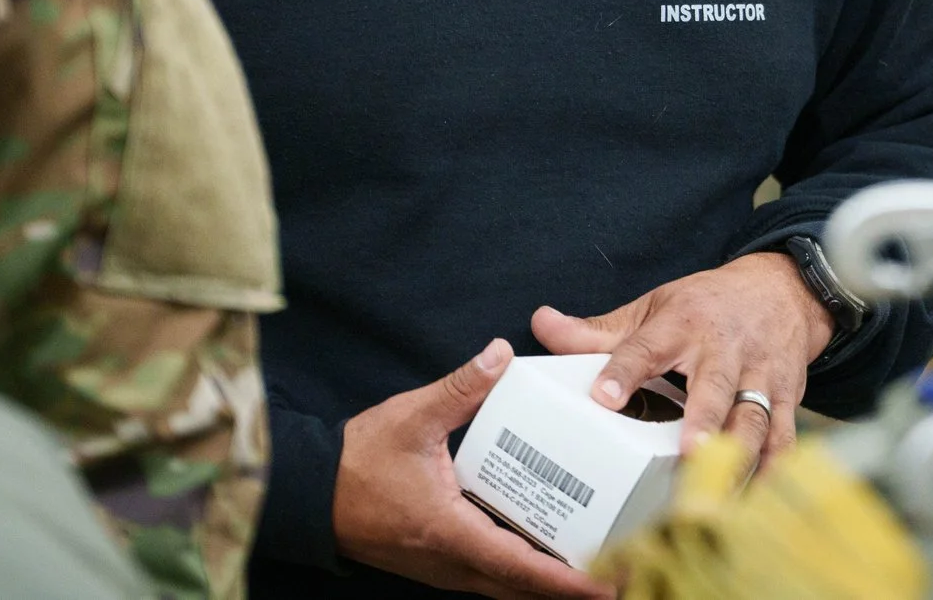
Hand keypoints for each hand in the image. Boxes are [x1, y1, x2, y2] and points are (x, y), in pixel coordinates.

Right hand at [333, 339, 613, 599]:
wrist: (309, 494)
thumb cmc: (357, 462)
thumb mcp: (410, 417)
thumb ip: (459, 388)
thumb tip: (501, 355)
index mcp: (451, 533)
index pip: (521, 568)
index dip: (569, 582)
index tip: (610, 585)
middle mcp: (452, 563)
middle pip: (523, 589)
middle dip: (574, 588)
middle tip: (624, 573)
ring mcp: (444, 569)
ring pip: (508, 588)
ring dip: (549, 583)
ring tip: (597, 564)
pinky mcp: (439, 562)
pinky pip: (491, 577)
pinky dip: (524, 572)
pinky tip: (547, 549)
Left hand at [532, 252, 834, 466]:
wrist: (782, 291)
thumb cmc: (706, 306)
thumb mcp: (653, 307)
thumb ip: (598, 330)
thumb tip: (541, 324)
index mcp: (682, 325)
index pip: (648, 347)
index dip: (624, 371)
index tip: (603, 398)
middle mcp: (724, 350)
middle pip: (715, 386)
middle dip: (704, 419)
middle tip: (689, 451)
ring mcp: (760, 377)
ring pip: (754, 419)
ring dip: (739, 456)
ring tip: (718, 494)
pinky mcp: (787, 400)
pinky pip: (784, 441)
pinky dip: (774, 473)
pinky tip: (756, 502)